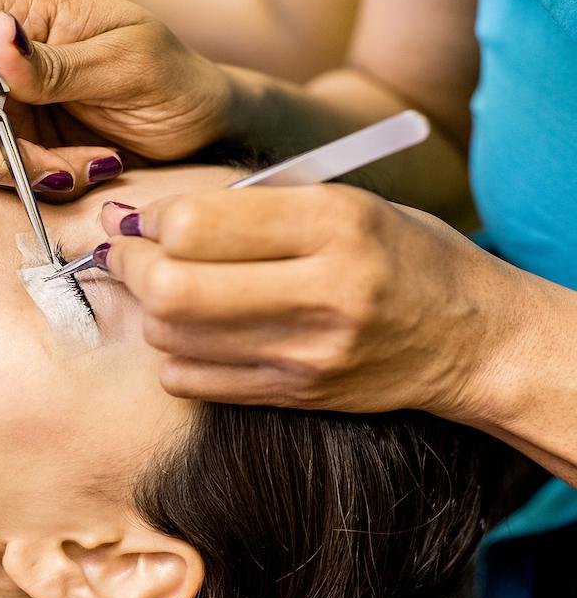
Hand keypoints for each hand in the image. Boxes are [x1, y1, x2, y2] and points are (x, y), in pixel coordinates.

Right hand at [0, 0, 228, 200]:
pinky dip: (23, 183)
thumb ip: (57, 61)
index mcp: (18, 8)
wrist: (199, 127)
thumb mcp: (129, 63)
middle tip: (35, 162)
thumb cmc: (174, 78)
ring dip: (5, 168)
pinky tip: (72, 173)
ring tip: (73, 168)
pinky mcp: (6, 143)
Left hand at [95, 185, 531, 423]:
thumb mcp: (344, 203)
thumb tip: (149, 216)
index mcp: (334, 223)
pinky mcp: (297, 395)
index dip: (152, 219)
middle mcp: (322, 291)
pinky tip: (190, 332)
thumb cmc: (401, 253)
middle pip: (173, 288)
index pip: (198, 225)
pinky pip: (192, 381)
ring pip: (172, 338)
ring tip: (161, 289)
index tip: (146, 217)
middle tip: (126, 252)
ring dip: (147, 310)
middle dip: (130, 265)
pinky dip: (172, 354)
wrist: (471, 336)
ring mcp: (308, 352)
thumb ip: (253, 206)